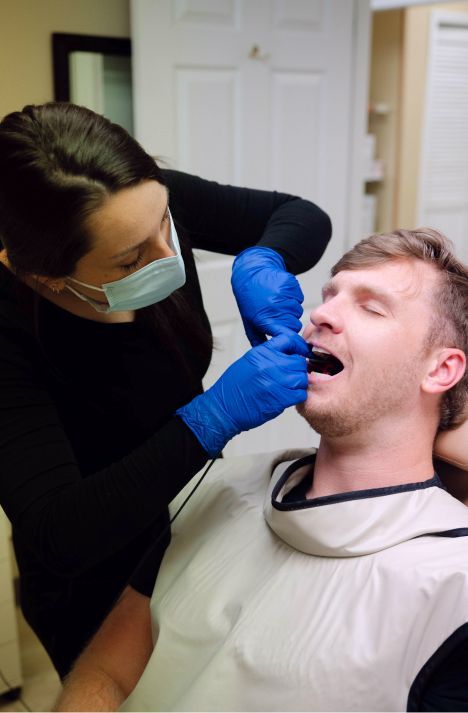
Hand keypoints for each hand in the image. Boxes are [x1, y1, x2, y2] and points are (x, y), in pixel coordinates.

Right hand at [176, 332, 308, 455]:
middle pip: (298, 361)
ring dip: (298, 383)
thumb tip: (286, 355)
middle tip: (291, 376)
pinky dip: (297, 396)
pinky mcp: (281, 398)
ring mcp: (277, 381)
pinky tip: (287, 397)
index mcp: (261, 353)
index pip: (288, 339)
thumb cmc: (233, 387)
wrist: (224, 407)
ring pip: (302, 378)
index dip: (297, 347)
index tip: (298, 353)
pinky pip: (300, 394)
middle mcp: (271, 364)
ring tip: (288, 388)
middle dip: (298, 369)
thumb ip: (268, 356)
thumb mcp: (248, 362)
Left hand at [231, 247, 303, 345]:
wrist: (250, 274)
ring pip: (298, 311)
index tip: (291, 341)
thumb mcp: (249, 322)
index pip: (287, 335)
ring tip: (277, 303)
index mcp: (265, 319)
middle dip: (289, 323)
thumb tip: (268, 354)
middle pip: (295, 324)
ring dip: (290, 309)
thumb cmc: (249, 300)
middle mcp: (275, 308)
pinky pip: (299, 297)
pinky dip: (293, 297)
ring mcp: (283, 295)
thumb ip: (259, 340)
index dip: (290, 339)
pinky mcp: (290, 285)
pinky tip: (281, 294)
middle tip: (278, 315)